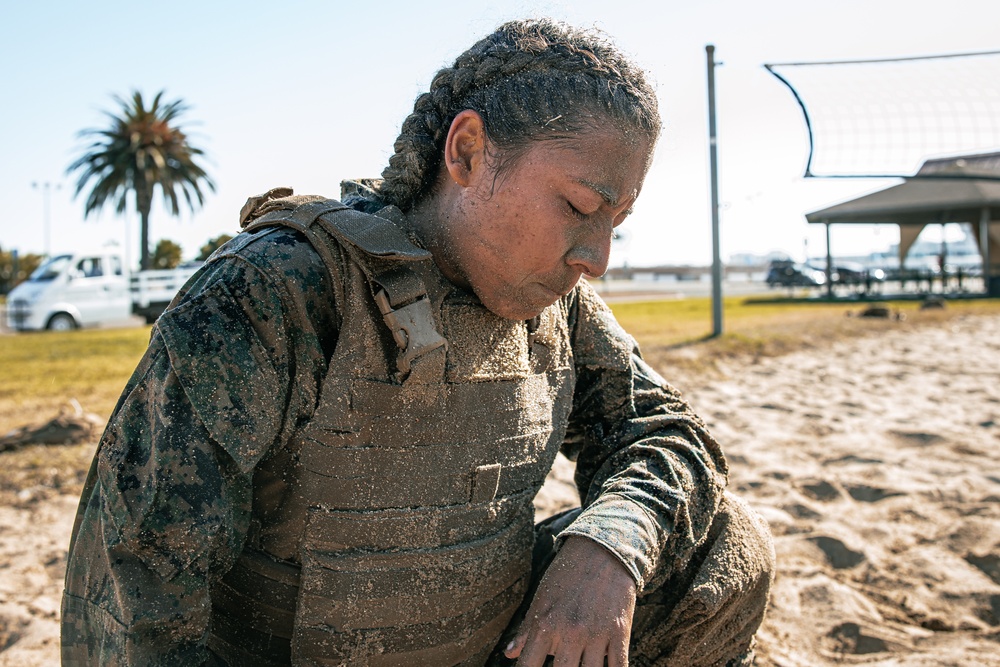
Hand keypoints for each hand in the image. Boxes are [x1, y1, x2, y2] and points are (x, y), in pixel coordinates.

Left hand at [504, 535, 636, 665]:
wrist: (602, 551)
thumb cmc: (566, 575)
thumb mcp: (542, 598)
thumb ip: (526, 629)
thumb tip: (509, 653)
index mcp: (545, 624)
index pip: (528, 665)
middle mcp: (570, 632)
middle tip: (562, 666)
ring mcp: (596, 633)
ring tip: (581, 666)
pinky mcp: (619, 631)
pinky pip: (619, 664)